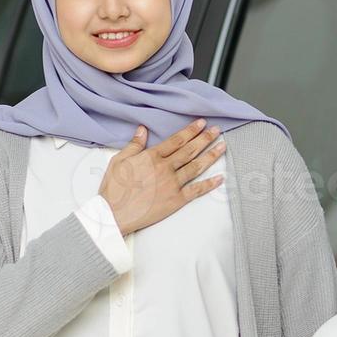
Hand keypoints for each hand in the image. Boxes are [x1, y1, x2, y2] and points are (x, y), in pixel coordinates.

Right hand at [98, 120, 225, 235]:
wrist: (114, 214)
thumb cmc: (114, 188)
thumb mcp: (118, 161)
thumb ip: (134, 145)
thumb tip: (143, 129)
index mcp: (152, 157)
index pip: (176, 140)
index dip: (191, 130)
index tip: (202, 123)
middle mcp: (165, 168)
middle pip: (190, 150)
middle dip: (205, 138)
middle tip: (217, 130)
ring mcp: (172, 184)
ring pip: (196, 167)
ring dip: (211, 156)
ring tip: (222, 146)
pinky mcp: (176, 200)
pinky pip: (196, 190)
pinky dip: (209, 184)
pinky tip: (220, 178)